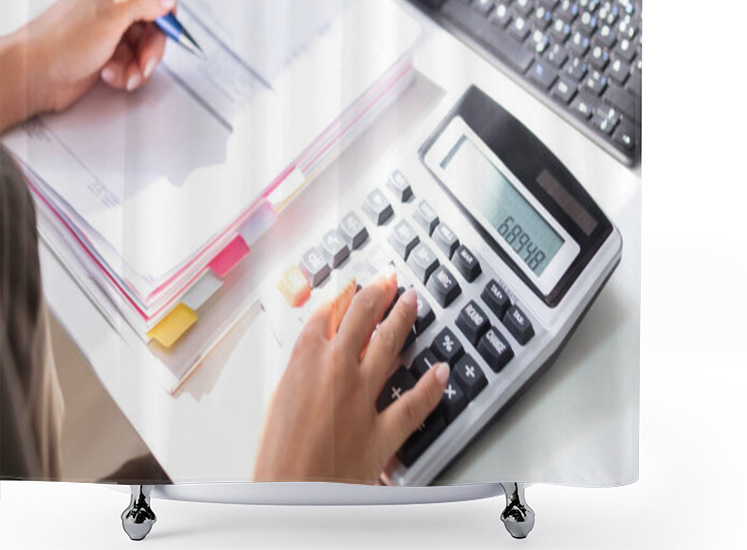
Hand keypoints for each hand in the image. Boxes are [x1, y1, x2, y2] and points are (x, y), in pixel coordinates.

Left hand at [0, 0, 174, 130]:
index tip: (159, 4)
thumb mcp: (108, 14)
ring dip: (143, 60)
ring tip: (128, 73)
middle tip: (146, 55)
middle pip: (159, 6)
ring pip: (152, 36)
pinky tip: (115, 75)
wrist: (36, 76)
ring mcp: (118, 19)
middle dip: (155, 38)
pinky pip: (141, 55)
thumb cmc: (61, 39)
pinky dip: (132, 70)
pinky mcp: (117, 44)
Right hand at [253, 269, 449, 483]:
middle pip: (362, 316)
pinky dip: (431, 386)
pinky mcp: (381, 429)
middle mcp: (336, 368)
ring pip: (389, 344)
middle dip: (378, 291)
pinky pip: (413, 404)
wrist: (285, 498)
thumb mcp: (279, 397)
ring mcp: (362, 396)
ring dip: (403, 318)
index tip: (354, 284)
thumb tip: (319, 348)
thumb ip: (303, 368)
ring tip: (412, 301)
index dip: (344, 293)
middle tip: (389, 278)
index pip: (328, 312)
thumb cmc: (274, 455)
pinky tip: (442, 370)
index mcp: (304, 359)